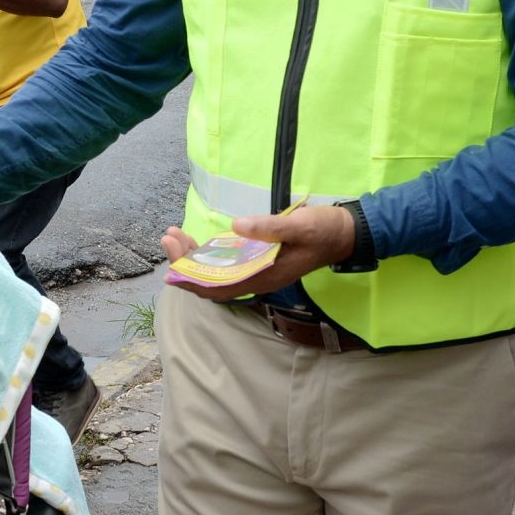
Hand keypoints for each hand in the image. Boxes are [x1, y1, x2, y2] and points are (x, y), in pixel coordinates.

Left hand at [158, 205, 354, 302]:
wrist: (345, 232)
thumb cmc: (323, 231)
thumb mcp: (299, 226)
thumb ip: (270, 227)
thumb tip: (237, 226)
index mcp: (264, 277)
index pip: (220, 289)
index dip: (193, 280)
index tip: (172, 263)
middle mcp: (256, 278)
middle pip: (212, 282)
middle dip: (185, 263)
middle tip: (169, 238)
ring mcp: (256, 269)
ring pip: (216, 272)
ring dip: (192, 257)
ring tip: (173, 235)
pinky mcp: (257, 258)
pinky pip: (226, 263)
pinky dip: (207, 253)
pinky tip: (195, 239)